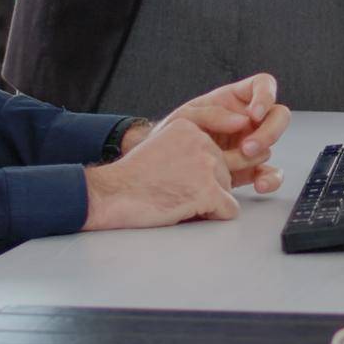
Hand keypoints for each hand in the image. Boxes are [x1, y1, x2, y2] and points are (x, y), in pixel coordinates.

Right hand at [84, 116, 239, 229]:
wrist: (114, 194)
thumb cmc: (133, 177)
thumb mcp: (162, 144)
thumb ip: (190, 145)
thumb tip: (217, 162)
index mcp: (189, 126)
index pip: (213, 154)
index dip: (195, 173)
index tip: (171, 176)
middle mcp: (201, 140)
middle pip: (224, 173)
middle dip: (205, 189)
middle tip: (173, 191)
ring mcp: (207, 165)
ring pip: (228, 191)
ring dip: (207, 203)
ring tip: (176, 200)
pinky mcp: (209, 191)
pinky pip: (229, 210)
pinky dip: (212, 217)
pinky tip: (186, 211)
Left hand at [157, 73, 288, 194]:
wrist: (164, 165)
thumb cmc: (174, 134)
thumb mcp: (185, 117)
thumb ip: (211, 113)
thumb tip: (241, 120)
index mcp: (234, 99)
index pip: (262, 85)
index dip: (266, 96)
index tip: (255, 113)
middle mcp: (247, 120)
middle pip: (278, 116)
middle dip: (268, 132)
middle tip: (247, 147)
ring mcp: (251, 143)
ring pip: (272, 145)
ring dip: (255, 156)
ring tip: (231, 164)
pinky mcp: (251, 168)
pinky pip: (271, 173)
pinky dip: (270, 180)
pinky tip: (259, 184)